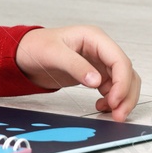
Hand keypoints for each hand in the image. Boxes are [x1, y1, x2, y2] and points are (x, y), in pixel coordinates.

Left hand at [15, 25, 141, 121]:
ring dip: (122, 99)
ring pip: (123, 82)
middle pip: (127, 73)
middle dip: (126, 94)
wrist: (25, 53)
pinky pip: (113, 87)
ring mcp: (99, 61)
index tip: (115, 100)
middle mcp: (101, 49)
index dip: (122, 82)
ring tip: (112, 113)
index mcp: (94, 38)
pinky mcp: (95, 73)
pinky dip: (113, 99)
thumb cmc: (36, 46)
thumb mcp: (53, 54)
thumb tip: (97, 81)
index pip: (120, 60)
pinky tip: (102, 106)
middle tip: (118, 114)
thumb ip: (75, 66)